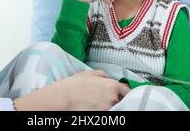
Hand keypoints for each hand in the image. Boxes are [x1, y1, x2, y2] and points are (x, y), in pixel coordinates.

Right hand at [13, 70, 129, 110]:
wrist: (62, 98)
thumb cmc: (73, 86)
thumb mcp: (88, 73)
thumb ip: (102, 75)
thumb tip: (109, 77)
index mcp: (112, 85)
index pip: (127, 91)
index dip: (125, 93)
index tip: (123, 96)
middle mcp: (112, 98)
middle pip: (120, 100)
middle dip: (114, 100)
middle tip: (102, 99)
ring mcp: (107, 109)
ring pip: (112, 108)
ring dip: (107, 106)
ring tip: (94, 104)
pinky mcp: (101, 117)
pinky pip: (105, 114)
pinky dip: (101, 111)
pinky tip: (92, 109)